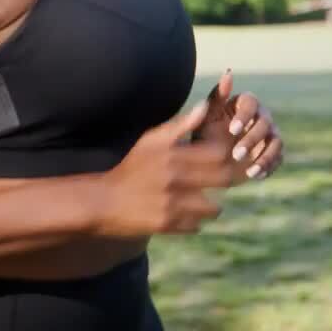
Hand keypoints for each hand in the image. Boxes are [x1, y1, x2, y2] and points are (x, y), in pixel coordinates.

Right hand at [100, 102, 234, 236]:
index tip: (221, 159)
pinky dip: (193, 220)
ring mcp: (172, 202)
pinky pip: (198, 224)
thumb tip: (206, 107)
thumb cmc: (133, 166)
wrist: (105, 200)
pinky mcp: (169, 224)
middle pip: (223, 178)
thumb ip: (180, 125)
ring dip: (209, 204)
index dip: (227, 155)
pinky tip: (180, 212)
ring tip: (198, 199)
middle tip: (216, 180)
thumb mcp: (151, 140)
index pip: (219, 153)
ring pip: (214, 207)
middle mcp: (174, 177)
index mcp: (171, 153)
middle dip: (225, 180)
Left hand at [192, 70, 284, 182]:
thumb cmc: (205, 131)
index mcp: (245, 104)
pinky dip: (268, 167)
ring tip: (249, 171)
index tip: (231, 129)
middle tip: (235, 154)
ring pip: (276, 142)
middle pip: (265, 123)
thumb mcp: (207, 115)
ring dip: (264, 156)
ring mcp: (270, 136)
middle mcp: (261, 117)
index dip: (244, 116)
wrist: (206, 158)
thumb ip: (218, 95)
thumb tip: (228, 72)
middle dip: (252, 139)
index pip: (251, 103)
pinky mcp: (273, 153)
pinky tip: (256, 175)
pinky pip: (277, 159)